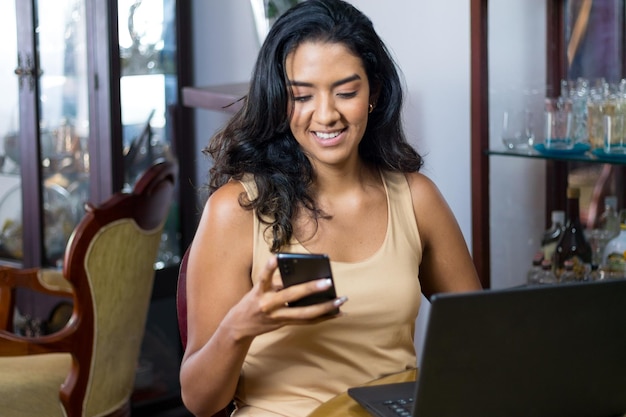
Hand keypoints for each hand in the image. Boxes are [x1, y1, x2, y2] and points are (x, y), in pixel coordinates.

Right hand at [224, 256, 347, 339]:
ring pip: (304, 314)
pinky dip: (323, 317)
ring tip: (340, 300)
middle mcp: (268, 304)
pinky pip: (306, 322)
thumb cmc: (252, 301)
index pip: (264, 277)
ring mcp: (277, 316)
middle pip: (291, 295)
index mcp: (260, 291)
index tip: (276, 257)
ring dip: (325, 307)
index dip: (270, 268)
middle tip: (328, 281)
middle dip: (310, 288)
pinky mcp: (283, 324)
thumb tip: (304, 278)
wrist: (238, 326)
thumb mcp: (259, 289)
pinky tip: (336, 313)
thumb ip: (277, 282)